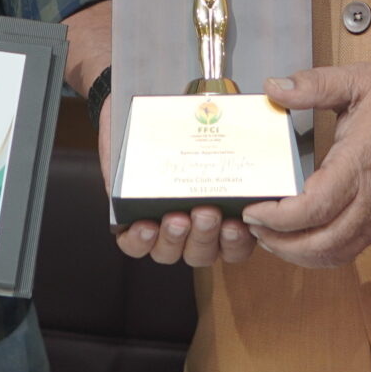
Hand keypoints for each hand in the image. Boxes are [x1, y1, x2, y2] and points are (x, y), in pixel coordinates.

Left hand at [96, 65, 254, 266]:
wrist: (134, 119)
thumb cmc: (175, 127)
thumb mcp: (202, 128)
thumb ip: (222, 129)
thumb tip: (239, 121)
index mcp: (218, 211)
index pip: (235, 244)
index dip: (239, 242)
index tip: (241, 220)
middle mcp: (190, 228)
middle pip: (204, 251)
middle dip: (207, 234)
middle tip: (207, 211)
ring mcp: (160, 229)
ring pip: (172, 253)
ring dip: (176, 239)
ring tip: (176, 217)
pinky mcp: (130, 224)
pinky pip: (134, 246)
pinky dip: (141, 240)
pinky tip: (146, 225)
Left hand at [240, 63, 370, 267]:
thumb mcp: (358, 79)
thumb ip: (313, 85)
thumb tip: (272, 88)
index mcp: (361, 162)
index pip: (313, 209)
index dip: (278, 219)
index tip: (254, 211)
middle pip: (323, 245)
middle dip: (283, 246)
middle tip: (256, 231)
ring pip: (341, 253)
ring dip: (304, 255)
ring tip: (277, 239)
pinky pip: (359, 247)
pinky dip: (329, 249)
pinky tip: (311, 234)